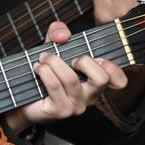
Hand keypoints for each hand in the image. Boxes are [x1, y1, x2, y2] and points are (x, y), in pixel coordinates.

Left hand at [5, 22, 126, 131]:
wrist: (24, 99)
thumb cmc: (45, 73)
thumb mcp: (54, 47)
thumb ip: (59, 33)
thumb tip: (63, 35)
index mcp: (95, 81)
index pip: (119, 80)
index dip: (114, 68)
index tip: (97, 58)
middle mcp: (90, 96)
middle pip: (101, 78)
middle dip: (83, 61)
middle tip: (69, 59)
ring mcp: (76, 106)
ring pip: (71, 78)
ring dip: (53, 62)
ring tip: (43, 59)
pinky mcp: (60, 111)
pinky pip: (54, 85)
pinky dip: (43, 71)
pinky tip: (37, 68)